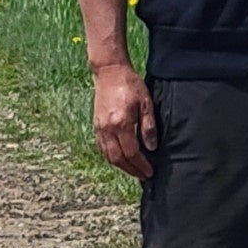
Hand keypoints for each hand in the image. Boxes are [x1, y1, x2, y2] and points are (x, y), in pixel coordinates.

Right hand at [91, 60, 157, 179]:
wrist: (109, 72)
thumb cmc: (130, 84)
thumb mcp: (146, 103)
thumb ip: (148, 126)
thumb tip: (151, 147)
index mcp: (121, 123)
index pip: (131, 153)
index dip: (141, 165)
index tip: (150, 171)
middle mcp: (107, 129)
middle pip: (118, 159)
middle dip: (131, 170)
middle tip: (143, 175)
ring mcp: (100, 128)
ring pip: (108, 156)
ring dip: (121, 166)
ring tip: (134, 170)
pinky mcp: (96, 126)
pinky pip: (102, 148)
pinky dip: (111, 157)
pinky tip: (121, 159)